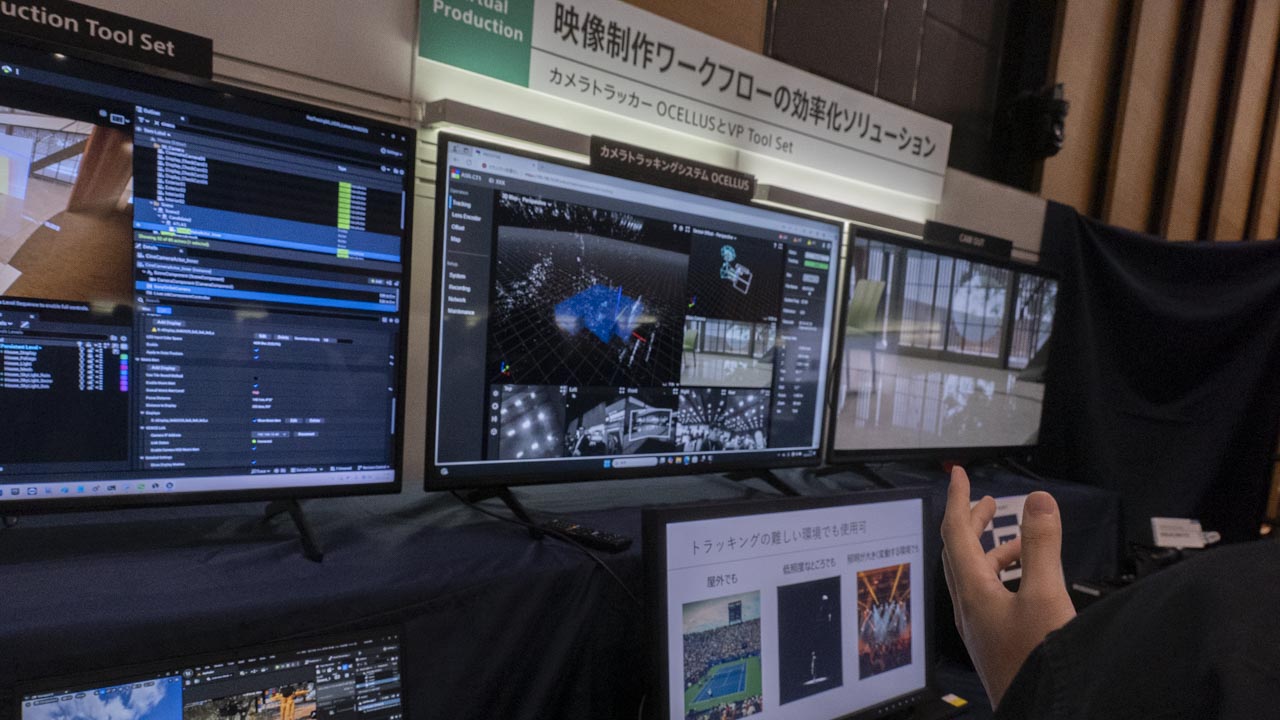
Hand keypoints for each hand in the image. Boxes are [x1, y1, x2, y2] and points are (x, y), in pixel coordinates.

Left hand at [941, 466, 1076, 707]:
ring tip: (1017, 541)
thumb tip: (1038, 501)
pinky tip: (1025, 582)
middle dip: (972, 522)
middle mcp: (968, 607)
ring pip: (976, 576)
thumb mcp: (1045, 595)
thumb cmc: (1036, 660)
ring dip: (992, 551)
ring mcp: (979, 627)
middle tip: (988, 501)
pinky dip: (1003, 577)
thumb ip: (1041, 546)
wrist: (1043, 711)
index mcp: (972, 591)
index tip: (959, 474)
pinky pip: (988, 596)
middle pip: (959, 552)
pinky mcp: (993, 641)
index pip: (955, 532)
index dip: (959, 499)